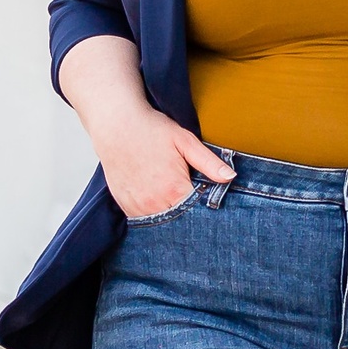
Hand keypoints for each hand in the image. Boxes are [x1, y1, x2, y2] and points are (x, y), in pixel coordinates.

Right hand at [58, 36, 236, 218]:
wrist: (115, 124)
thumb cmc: (152, 129)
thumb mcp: (185, 140)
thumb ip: (209, 162)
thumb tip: (231, 177)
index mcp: (174, 190)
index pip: (198, 214)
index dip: (207, 212)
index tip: (211, 207)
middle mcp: (154, 203)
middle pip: (179, 223)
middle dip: (189, 218)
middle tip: (194, 206)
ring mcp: (136, 206)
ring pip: (160, 224)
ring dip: (170, 218)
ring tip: (176, 203)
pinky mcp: (124, 205)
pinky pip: (142, 220)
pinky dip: (153, 215)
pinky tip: (158, 202)